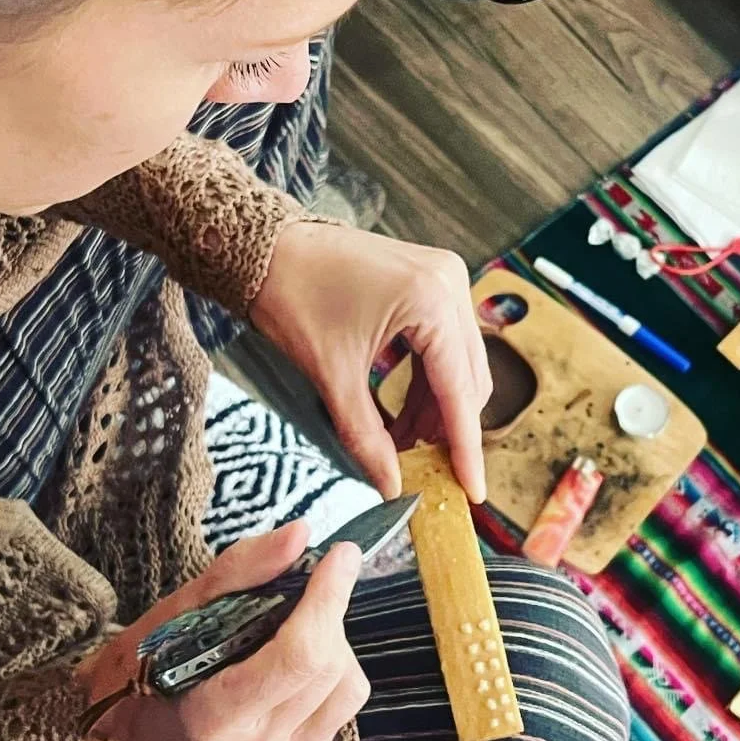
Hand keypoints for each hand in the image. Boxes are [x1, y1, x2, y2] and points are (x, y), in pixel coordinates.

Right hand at [77, 521, 368, 740]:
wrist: (128, 722)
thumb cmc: (149, 656)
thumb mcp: (182, 604)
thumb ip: (242, 568)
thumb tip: (301, 535)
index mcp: (211, 720)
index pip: (298, 657)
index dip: (326, 599)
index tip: (340, 554)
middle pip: (327, 668)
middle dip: (327, 613)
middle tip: (306, 586)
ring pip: (347, 687)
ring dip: (334, 643)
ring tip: (292, 629)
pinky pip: (343, 707)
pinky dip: (332, 672)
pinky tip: (295, 662)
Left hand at [250, 222, 491, 500]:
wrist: (267, 247)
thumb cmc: (293, 297)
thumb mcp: (331, 376)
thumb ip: (367, 437)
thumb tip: (392, 486)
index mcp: (430, 301)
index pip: (459, 390)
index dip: (466, 448)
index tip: (472, 492)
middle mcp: (449, 283)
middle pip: (468, 378)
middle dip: (446, 429)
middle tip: (418, 468)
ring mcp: (445, 277)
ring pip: (460, 363)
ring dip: (436, 407)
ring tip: (401, 442)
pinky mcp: (433, 280)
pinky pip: (446, 342)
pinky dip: (428, 380)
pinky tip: (403, 410)